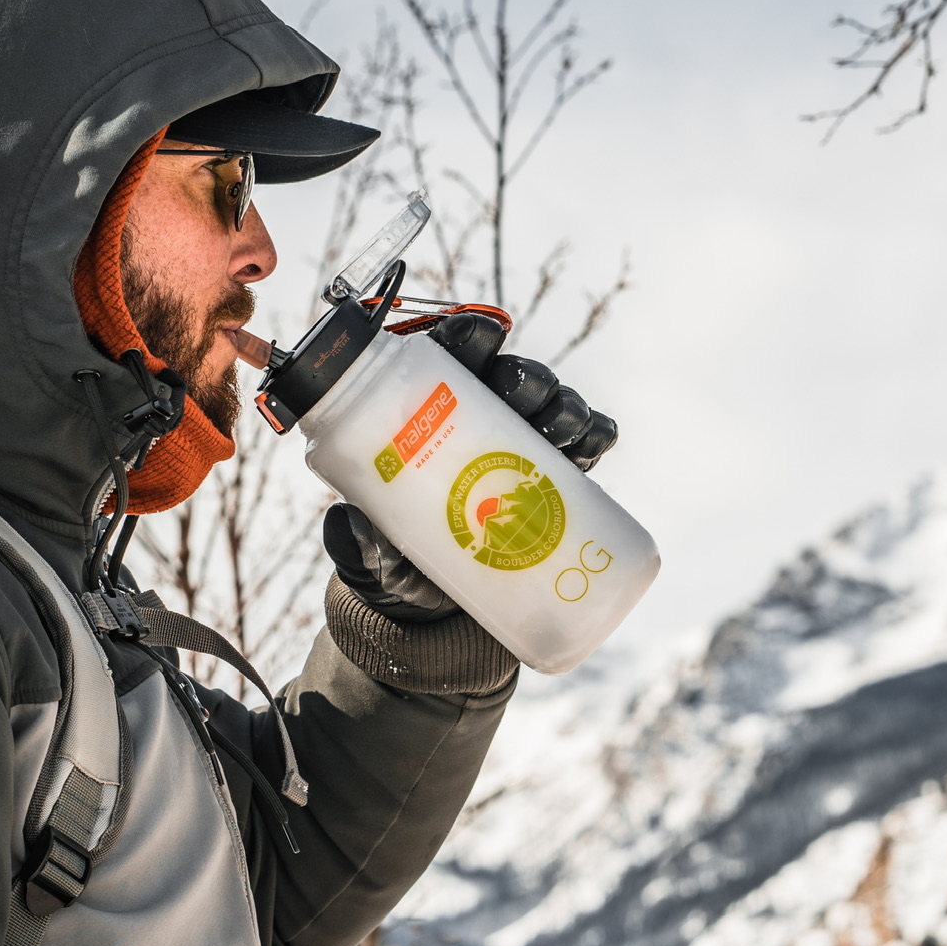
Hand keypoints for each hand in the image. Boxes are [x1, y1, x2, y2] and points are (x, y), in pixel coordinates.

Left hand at [325, 309, 621, 621]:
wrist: (436, 608)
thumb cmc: (392, 560)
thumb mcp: (367, 551)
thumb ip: (355, 538)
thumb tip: (351, 526)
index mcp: (430, 417)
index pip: (450, 361)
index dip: (468, 337)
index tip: (478, 338)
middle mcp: (480, 423)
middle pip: (510, 377)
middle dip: (523, 376)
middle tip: (520, 395)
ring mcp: (521, 448)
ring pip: (552, 405)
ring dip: (561, 405)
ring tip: (559, 428)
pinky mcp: (555, 480)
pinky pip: (584, 446)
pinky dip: (595, 436)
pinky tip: (595, 440)